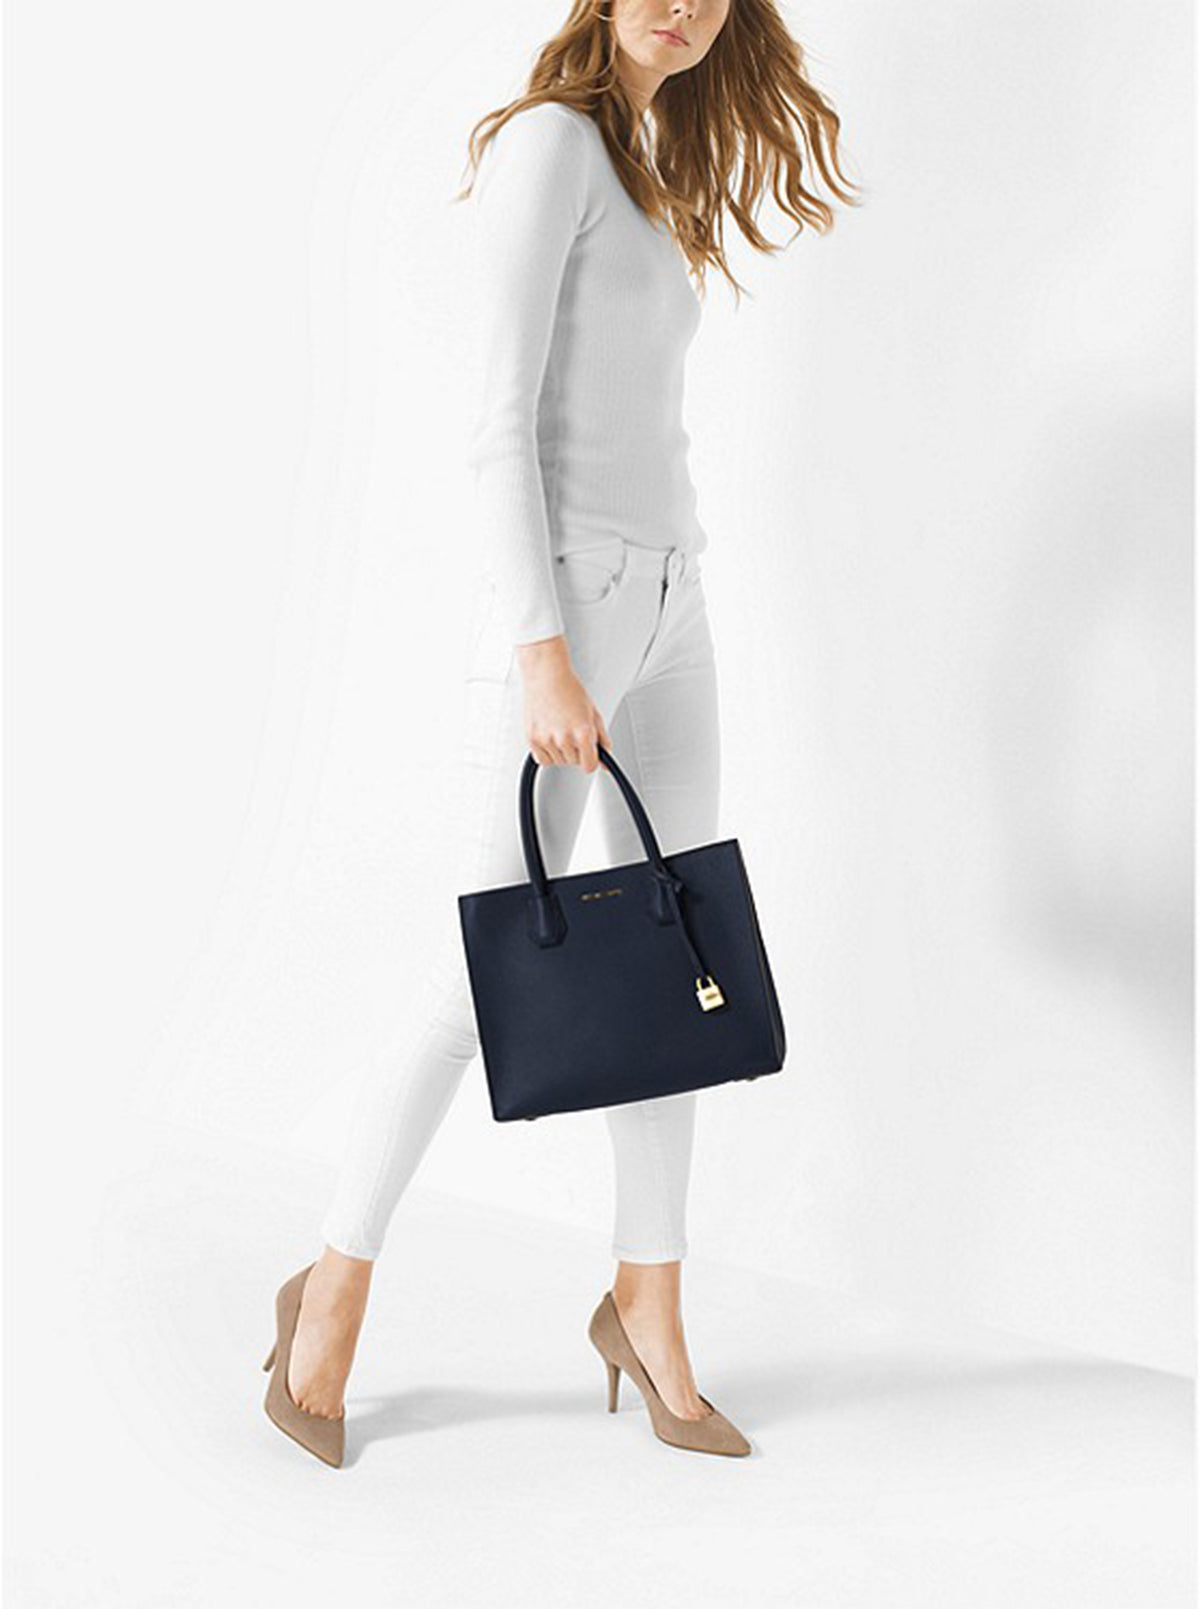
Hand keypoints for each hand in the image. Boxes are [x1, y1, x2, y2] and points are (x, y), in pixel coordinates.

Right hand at [515, 635, 611, 772]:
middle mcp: (564, 738)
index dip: (592, 761)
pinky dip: (548, 753)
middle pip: (574, 762)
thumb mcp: (593, 712)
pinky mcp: (532, 739)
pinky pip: (543, 759)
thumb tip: (605, 758)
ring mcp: (547, 740)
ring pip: (559, 761)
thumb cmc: (568, 689)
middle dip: (577, 751)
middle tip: (573, 732)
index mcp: (582, 732)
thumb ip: (601, 738)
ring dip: (562, 752)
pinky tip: (551, 737)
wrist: (546, 676)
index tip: (590, 757)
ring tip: (561, 729)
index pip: (590, 765)